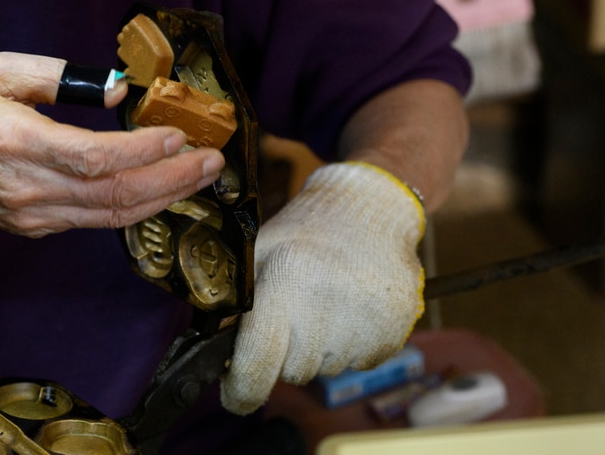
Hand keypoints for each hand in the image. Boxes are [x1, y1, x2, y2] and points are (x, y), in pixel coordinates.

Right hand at [0, 52, 224, 236]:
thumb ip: (55, 75)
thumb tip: (115, 92)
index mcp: (17, 142)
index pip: (94, 157)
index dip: (143, 150)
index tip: (178, 134)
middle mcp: (28, 187)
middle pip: (114, 193)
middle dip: (172, 178)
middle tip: (212, 160)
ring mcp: (33, 214)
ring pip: (112, 215)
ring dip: (164, 197)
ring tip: (201, 175)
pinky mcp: (37, 228)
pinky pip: (96, 220)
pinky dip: (137, 206)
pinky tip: (164, 187)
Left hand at [220, 162, 425, 414]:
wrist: (370, 211)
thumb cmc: (306, 232)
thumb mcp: (259, 251)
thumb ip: (233, 301)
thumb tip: (212, 351)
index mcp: (285, 284)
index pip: (257, 366)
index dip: (240, 390)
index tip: (235, 393)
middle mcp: (326, 311)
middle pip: (291, 372)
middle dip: (284, 353)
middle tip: (292, 312)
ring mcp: (364, 326)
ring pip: (324, 369)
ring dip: (318, 348)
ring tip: (324, 302)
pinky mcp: (392, 336)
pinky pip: (357, 364)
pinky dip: (349, 346)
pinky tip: (349, 308)